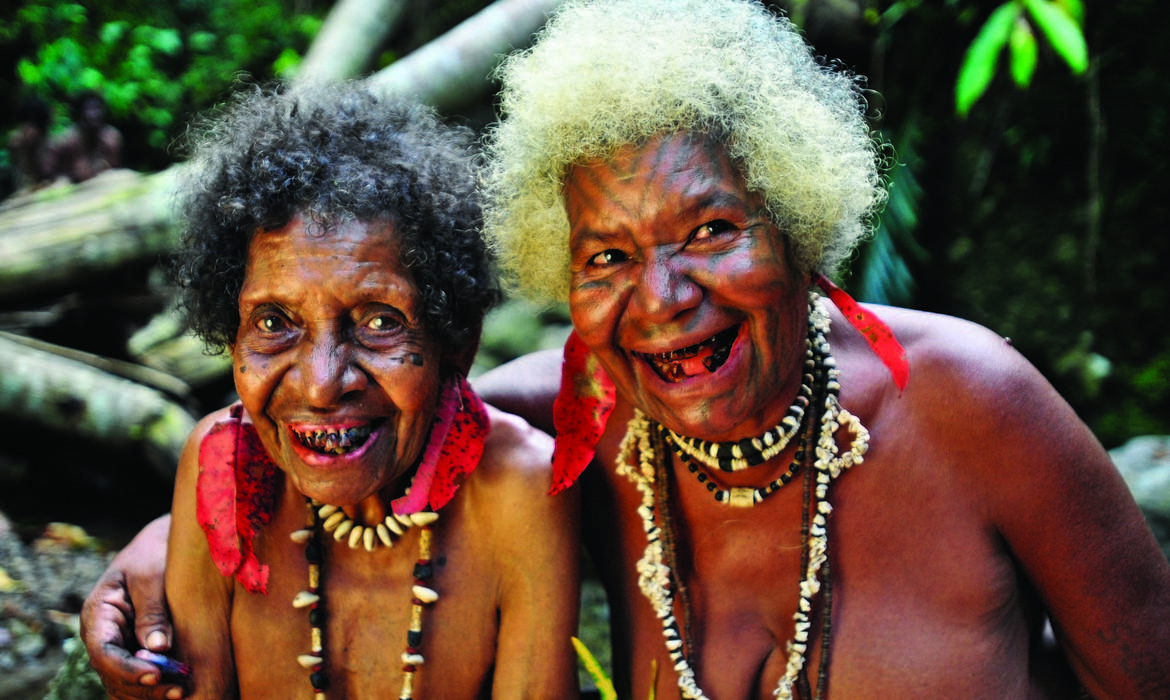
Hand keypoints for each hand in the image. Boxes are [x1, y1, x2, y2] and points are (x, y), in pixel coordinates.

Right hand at [80, 515, 185, 698]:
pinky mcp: (136, 650)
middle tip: (179, 690)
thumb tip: (157, 648)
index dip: (127, 670)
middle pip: (113, 675)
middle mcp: (103, 635)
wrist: (163, 543)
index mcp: (98, 614)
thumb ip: (152, 610)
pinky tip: (177, 691)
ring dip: (150, 693)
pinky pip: (138, 678)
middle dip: (144, 686)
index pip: (103, 653)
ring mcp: (118, 645)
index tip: (156, 674)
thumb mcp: (151, 575)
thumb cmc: (155, 553)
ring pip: (123, 683)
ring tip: (182, 693)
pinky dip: (153, 688)